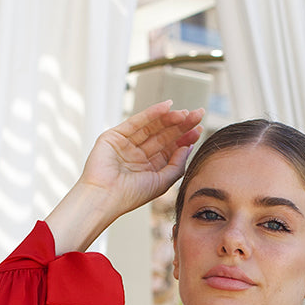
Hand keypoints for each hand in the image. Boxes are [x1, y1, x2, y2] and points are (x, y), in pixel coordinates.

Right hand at [80, 101, 203, 213]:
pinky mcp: (115, 135)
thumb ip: (176, 165)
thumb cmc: (131, 195)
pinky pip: (137, 121)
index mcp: (150, 167)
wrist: (105, 197)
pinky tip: (167, 107)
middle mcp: (139, 154)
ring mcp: (127, 144)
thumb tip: (188, 146)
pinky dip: (152, 113)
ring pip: (152, 127)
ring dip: (169, 118)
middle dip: (181, 125)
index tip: (199, 129)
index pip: (170, 148)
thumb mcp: (162, 182)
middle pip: (164, 135)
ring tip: (184, 113)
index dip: (185, 138)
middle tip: (197, 114)